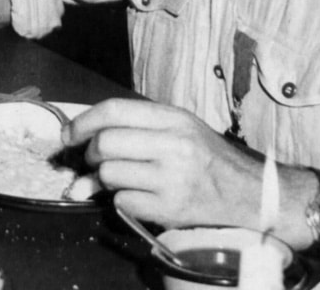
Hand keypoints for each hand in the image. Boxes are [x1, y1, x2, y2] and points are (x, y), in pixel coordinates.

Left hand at [65, 98, 263, 229]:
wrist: (250, 194)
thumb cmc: (209, 158)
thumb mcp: (181, 127)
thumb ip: (138, 127)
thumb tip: (86, 137)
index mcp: (174, 119)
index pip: (114, 110)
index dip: (83, 122)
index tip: (68, 134)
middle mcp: (173, 145)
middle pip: (106, 143)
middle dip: (92, 154)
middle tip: (96, 161)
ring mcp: (172, 178)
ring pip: (110, 174)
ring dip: (107, 179)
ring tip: (123, 178)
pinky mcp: (171, 208)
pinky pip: (123, 202)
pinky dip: (123, 200)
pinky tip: (140, 196)